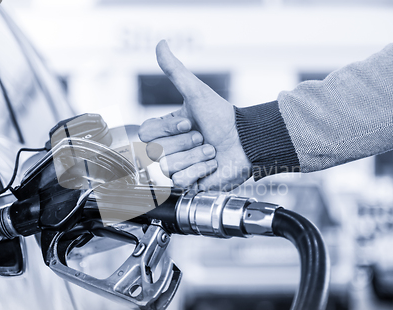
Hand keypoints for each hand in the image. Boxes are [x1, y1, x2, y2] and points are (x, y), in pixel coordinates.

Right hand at [138, 40, 251, 190]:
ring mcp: (178, 167)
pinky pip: (181, 181)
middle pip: (156, 152)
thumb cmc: (222, 117)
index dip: (167, 129)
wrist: (246, 141)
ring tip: (211, 151)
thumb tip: (161, 43)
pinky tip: (212, 165)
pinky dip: (200, 171)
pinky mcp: (188, 183)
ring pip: (168, 167)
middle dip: (185, 143)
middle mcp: (168, 149)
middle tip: (203, 137)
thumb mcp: (196, 92)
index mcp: (166, 129)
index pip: (146, 134)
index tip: (189, 122)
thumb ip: (175, 70)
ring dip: (195, 157)